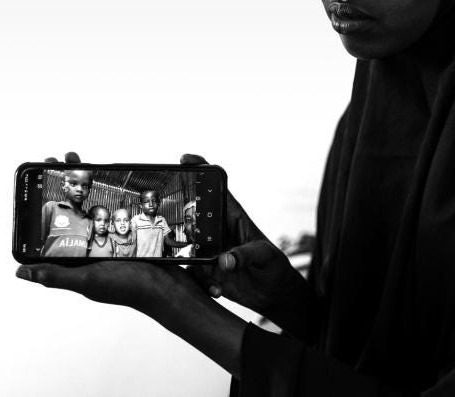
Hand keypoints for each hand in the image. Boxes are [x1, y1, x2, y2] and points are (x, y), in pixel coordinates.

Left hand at [18, 150, 246, 376]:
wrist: (172, 290)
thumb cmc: (130, 290)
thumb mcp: (90, 280)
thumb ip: (58, 275)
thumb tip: (20, 270)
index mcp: (80, 255)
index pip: (58, 220)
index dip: (50, 196)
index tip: (43, 174)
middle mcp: (96, 244)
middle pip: (79, 206)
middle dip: (70, 181)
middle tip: (65, 158)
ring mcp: (118, 237)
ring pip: (101, 203)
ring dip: (93, 181)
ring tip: (85, 162)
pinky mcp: (138, 232)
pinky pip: (126, 208)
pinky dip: (120, 192)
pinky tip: (118, 178)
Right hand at [182, 154, 317, 337]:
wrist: (273, 296)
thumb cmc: (274, 267)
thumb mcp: (265, 256)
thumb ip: (246, 255)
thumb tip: (224, 261)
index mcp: (233, 217)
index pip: (217, 188)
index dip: (202, 170)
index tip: (185, 159)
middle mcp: (217, 230)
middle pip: (192, 213)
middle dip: (180, 215)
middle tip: (182, 227)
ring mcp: (209, 250)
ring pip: (184, 242)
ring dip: (184, 251)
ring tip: (199, 263)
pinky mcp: (205, 271)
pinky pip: (191, 271)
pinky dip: (197, 280)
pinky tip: (216, 289)